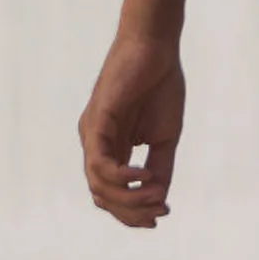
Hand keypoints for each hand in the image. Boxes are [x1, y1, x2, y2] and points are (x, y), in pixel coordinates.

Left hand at [79, 34, 185, 227]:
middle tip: (159, 213)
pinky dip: (121, 177)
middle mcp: (96, 145)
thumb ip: (160, 165)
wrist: (156, 44)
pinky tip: (143, 175)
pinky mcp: (95, 122)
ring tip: (155, 195)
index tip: (162, 215)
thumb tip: (157, 199)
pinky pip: (99, 163)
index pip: (113, 194)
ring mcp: (93, 134)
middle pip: (104, 196)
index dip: (134, 212)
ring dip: (128, 199)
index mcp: (112, 148)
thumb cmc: (160, 82)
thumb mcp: (165, 134)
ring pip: (99, 186)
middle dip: (131, 212)